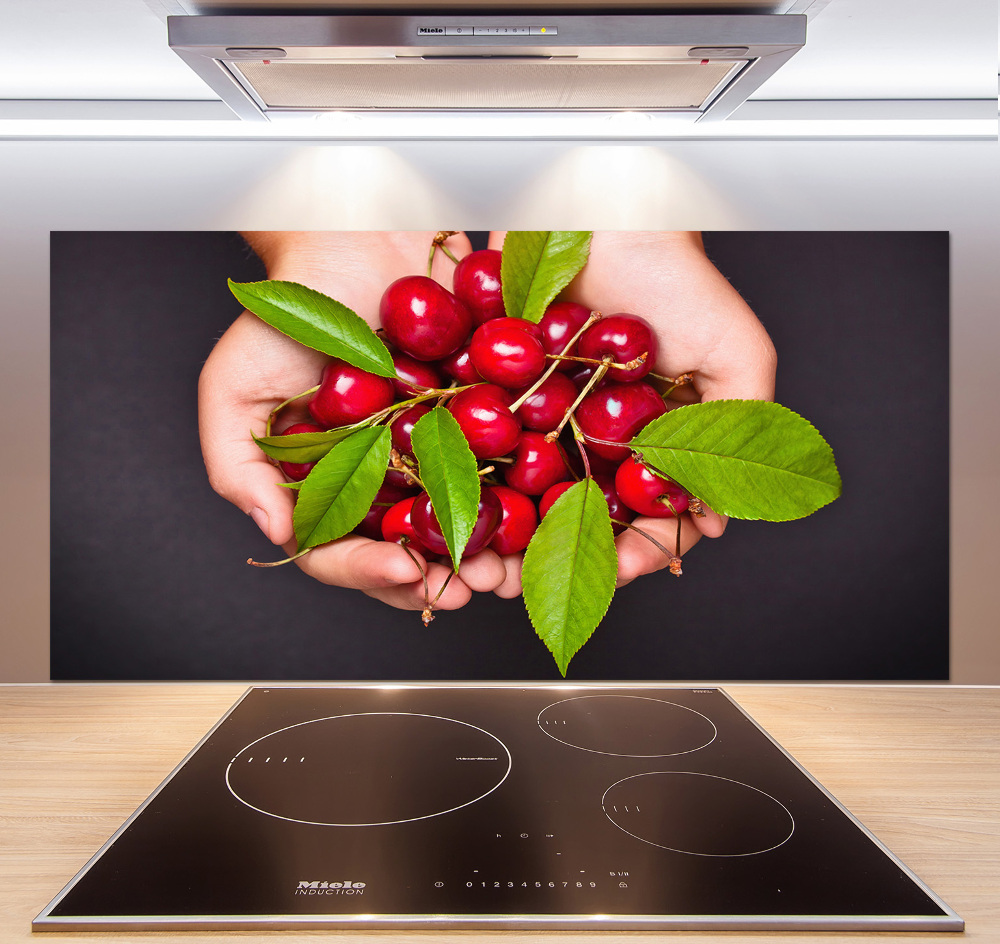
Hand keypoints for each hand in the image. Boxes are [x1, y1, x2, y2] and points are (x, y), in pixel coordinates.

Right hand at [198, 231, 506, 611]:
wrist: (358, 240)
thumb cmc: (287, 311)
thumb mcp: (234, 388)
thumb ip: (237, 468)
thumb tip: (278, 533)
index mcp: (322, 486)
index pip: (338, 552)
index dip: (368, 572)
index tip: (404, 570)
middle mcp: (377, 481)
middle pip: (405, 552)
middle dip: (438, 580)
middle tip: (470, 589)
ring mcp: (430, 456)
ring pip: (458, 524)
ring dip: (485, 556)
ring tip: (504, 570)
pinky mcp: (476, 425)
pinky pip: (500, 470)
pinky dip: (518, 499)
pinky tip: (536, 514)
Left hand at [488, 231, 776, 595]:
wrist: (600, 210)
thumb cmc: (676, 276)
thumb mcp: (736, 354)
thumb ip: (742, 433)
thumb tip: (717, 522)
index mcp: (652, 445)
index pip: (646, 519)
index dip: (637, 553)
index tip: (624, 569)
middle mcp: (594, 442)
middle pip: (574, 522)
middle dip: (553, 562)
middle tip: (533, 586)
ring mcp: (543, 423)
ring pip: (521, 499)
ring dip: (502, 539)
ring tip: (483, 565)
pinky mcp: (495, 396)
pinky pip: (478, 451)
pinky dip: (465, 484)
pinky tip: (450, 511)